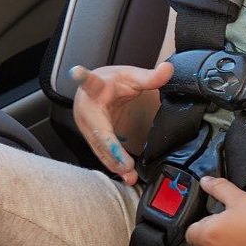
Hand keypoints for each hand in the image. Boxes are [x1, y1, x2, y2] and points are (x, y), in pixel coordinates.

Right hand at [71, 62, 172, 184]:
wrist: (95, 92)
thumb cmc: (111, 83)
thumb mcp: (130, 77)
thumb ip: (150, 77)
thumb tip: (169, 69)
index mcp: (96, 88)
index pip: (90, 82)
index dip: (83, 77)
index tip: (76, 71)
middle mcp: (87, 109)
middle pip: (98, 130)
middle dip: (111, 149)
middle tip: (126, 165)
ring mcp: (87, 127)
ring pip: (99, 147)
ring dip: (114, 162)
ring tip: (129, 176)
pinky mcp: (93, 139)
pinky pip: (103, 153)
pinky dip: (114, 164)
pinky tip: (127, 176)